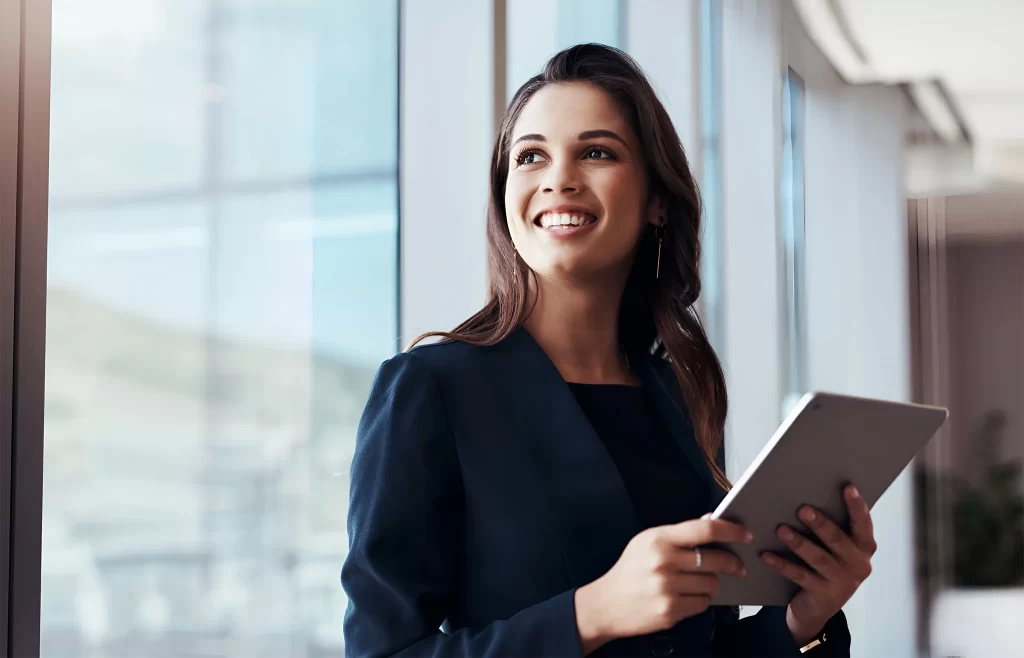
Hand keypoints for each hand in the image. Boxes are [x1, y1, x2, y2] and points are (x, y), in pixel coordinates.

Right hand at [575, 517, 751, 653]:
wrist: (606, 604)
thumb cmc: (629, 570)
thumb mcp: (647, 542)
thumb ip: (679, 533)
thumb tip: (711, 519)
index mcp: (658, 539)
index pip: (704, 529)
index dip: (730, 530)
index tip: (745, 534)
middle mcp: (663, 562)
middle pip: (715, 559)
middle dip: (732, 563)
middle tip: (738, 565)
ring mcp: (667, 589)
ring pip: (712, 584)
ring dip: (712, 583)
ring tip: (700, 582)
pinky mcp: (670, 611)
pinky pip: (703, 604)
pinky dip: (701, 600)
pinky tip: (689, 596)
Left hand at [760, 485, 876, 644]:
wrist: (818, 609)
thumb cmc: (826, 567)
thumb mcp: (834, 548)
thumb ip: (831, 527)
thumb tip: (807, 496)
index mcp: (864, 547)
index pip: (863, 524)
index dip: (856, 506)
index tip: (847, 487)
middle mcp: (858, 564)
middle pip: (838, 540)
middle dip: (820, 524)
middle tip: (802, 509)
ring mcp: (842, 582)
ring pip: (819, 558)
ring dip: (799, 543)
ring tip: (781, 530)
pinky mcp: (824, 595)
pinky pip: (800, 576)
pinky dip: (782, 564)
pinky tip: (767, 555)